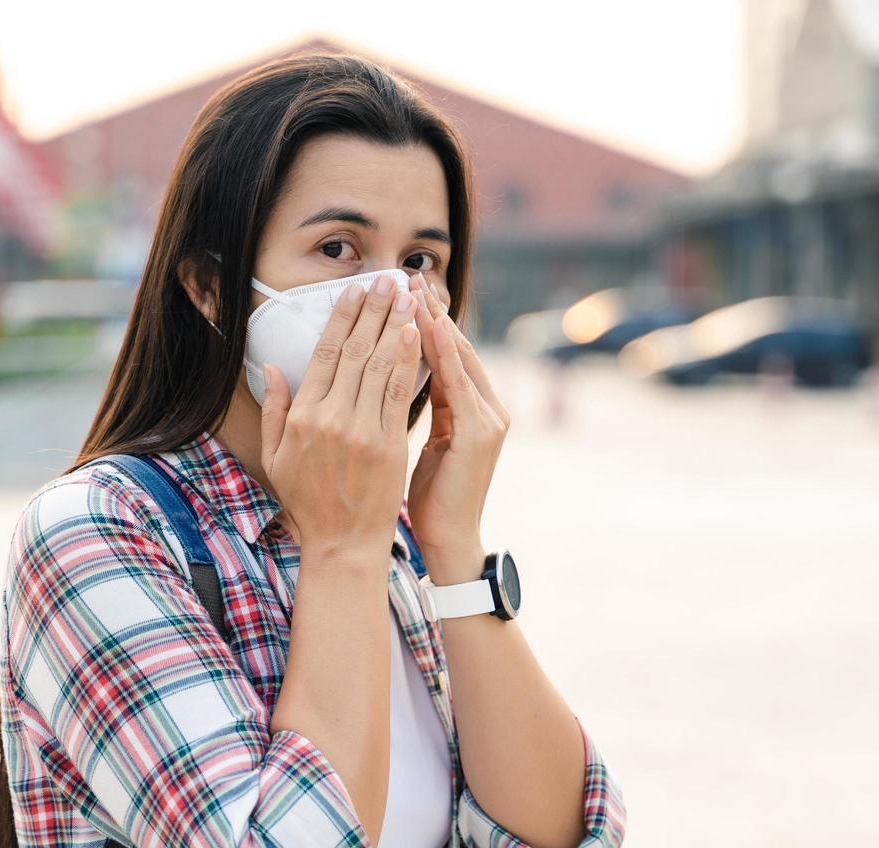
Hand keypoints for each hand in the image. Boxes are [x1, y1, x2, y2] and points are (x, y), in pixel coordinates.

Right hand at [260, 275, 420, 560]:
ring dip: (394, 325)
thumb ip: (275, 409)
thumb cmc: (308, 501)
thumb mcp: (277, 456)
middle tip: (386, 278)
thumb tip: (273, 367)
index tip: (354, 291)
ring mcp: (362, 431)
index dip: (342, 318)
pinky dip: (406, 361)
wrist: (343, 544)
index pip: (325, 354)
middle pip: (356, 351)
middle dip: (373, 310)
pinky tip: (413, 334)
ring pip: (380, 366)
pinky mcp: (389, 444)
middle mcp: (331, 418)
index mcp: (303, 417)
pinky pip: (398, 394)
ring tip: (405, 295)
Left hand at [405, 271, 510, 582]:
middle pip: (455, 346)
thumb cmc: (429, 497)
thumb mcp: (419, 443)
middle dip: (429, 311)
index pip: (443, 354)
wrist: (448, 540)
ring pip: (459, 356)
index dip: (421, 321)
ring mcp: (487, 418)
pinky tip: (428, 327)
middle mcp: (485, 407)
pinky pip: (458, 382)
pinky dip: (444, 352)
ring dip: (435, 320)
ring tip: (414, 289)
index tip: (398, 291)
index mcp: (467, 410)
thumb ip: (413, 408)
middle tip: (406, 276)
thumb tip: (390, 377)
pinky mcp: (480, 432)